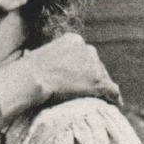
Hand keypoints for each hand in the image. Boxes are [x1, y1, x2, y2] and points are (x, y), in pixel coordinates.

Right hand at [0, 34, 118, 120]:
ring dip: (102, 87)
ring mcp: (94, 65)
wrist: (32, 78)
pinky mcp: (99, 81)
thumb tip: (34, 57)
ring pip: (104, 77)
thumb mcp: (38, 54)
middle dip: (92, 75)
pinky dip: (114, 97)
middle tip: (88, 89)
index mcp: (73, 40)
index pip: (84, 54)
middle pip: (96, 64)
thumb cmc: (28, 70)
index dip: (82, 66)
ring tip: (102, 98)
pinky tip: (115, 103)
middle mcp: (87, 48)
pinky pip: (111, 90)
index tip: (79, 76)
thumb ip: (48, 56)